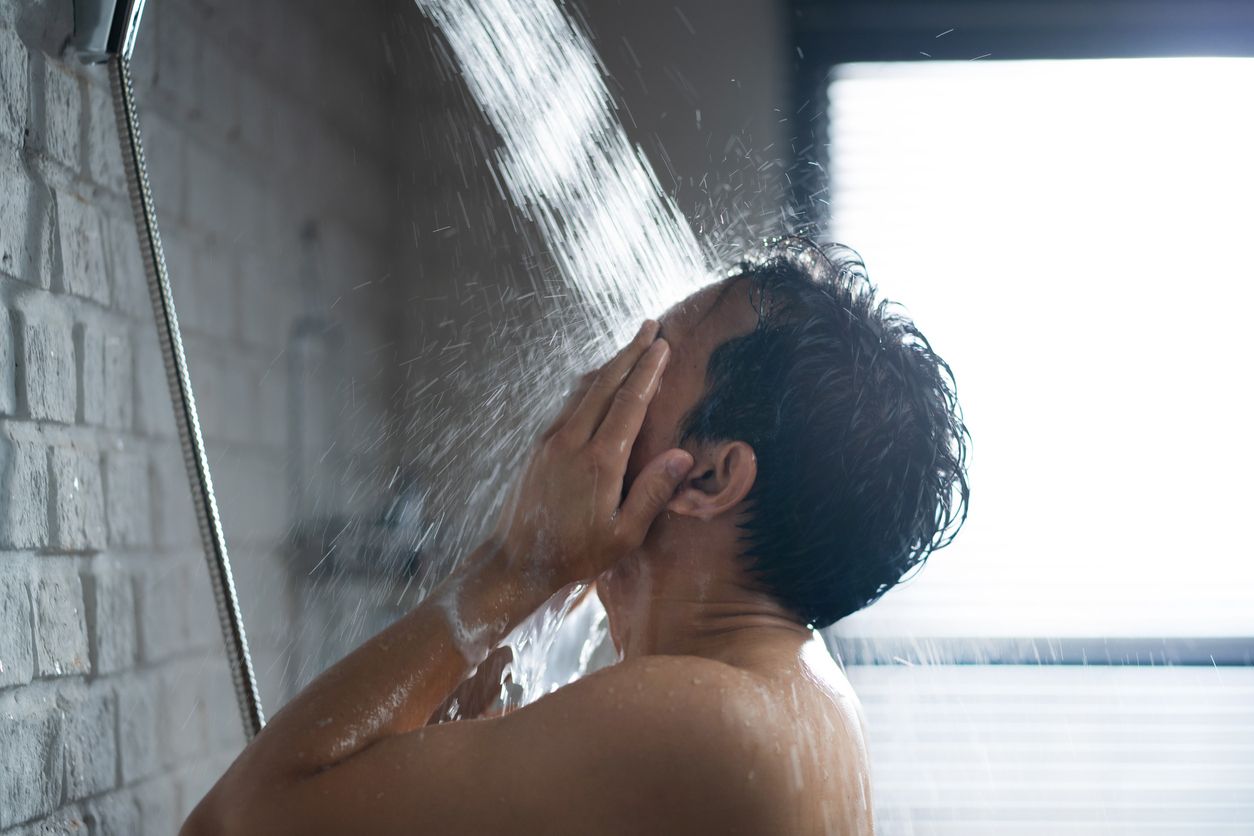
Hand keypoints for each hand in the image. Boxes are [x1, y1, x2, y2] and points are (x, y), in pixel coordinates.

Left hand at [490, 320, 692, 589]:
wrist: (517, 560)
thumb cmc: (576, 553)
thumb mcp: (624, 534)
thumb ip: (652, 493)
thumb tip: (681, 455)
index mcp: (599, 461)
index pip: (629, 403)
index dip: (648, 371)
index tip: (663, 346)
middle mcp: (572, 440)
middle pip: (605, 384)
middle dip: (630, 353)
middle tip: (651, 327)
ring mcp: (551, 440)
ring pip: (584, 390)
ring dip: (610, 365)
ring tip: (630, 347)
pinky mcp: (539, 446)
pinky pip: (568, 403)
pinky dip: (589, 384)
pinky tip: (598, 382)